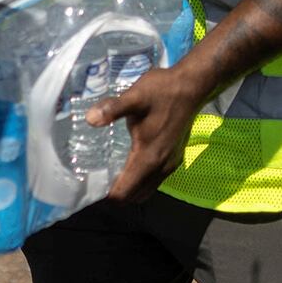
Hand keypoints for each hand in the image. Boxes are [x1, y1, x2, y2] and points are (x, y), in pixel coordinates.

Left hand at [88, 66, 208, 202]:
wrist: (192, 86)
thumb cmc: (162, 91)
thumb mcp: (135, 96)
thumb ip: (113, 109)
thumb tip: (90, 119)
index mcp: (148, 157)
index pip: (125, 192)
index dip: (107, 195)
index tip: (90, 187)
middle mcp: (161, 167)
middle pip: (135, 196)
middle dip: (116, 195)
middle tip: (95, 182)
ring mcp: (170, 164)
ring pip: (146, 190)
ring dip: (129, 189)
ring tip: (109, 176)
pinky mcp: (175, 158)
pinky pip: (154, 181)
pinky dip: (140, 182)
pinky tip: (128, 166)